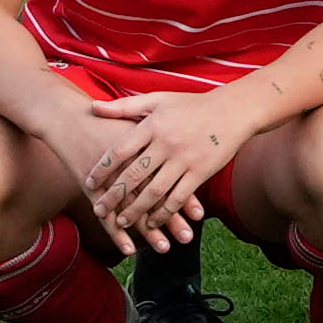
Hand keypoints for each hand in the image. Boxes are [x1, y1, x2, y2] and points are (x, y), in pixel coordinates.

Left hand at [77, 90, 244, 246]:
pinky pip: (178, 198)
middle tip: (98, 210)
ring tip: (121, 222)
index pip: (119, 150)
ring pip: (154, 192)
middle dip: (113, 196)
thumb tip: (92, 108)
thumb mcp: (158, 100)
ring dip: (135, 210)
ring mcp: (184, 159)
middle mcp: (166, 143)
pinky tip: (152, 223)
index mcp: (153, 125)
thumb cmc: (192, 104)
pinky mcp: (201, 172)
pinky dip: (164, 213)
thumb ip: (125, 107)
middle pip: (133, 175)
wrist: (234, 110)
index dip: (101, 169)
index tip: (89, 184)